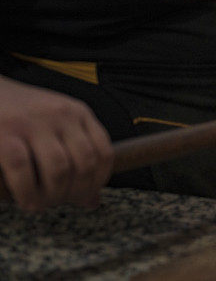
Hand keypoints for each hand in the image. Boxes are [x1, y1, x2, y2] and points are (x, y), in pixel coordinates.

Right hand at [0, 77, 112, 210]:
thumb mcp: (55, 126)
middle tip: (60, 202)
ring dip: (52, 196)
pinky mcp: (5, 133)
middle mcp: (61, 115)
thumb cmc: (19, 115)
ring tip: (41, 204)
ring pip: (59, 169)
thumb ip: (75, 157)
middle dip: (76, 192)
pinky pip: (23, 169)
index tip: (86, 195)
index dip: (99, 181)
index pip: (104, 152)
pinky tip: (25, 200)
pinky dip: (27, 192)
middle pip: (84, 164)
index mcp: (78, 113)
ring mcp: (33, 123)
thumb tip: (92, 200)